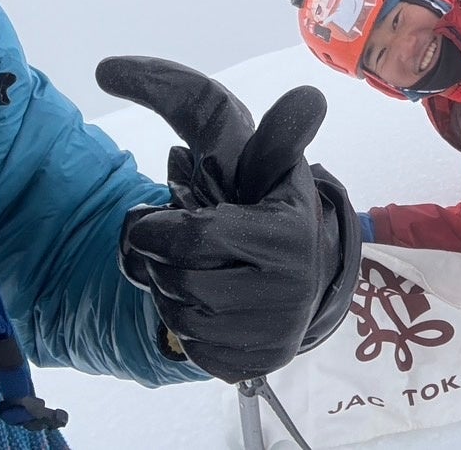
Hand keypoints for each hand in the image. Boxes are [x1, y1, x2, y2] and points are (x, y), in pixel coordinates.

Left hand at [97, 56, 359, 381]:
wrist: (301, 274)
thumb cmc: (268, 206)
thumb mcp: (266, 162)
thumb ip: (262, 126)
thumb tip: (308, 96)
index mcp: (288, 233)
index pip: (194, 239)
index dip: (159, 230)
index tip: (151, 223)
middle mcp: (291, 288)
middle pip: (179, 282)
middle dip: (161, 261)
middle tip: (169, 246)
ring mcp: (275, 333)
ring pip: (180, 318)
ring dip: (168, 292)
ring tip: (188, 270)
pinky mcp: (255, 364)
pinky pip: (192, 348)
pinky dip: (185, 326)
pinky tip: (205, 304)